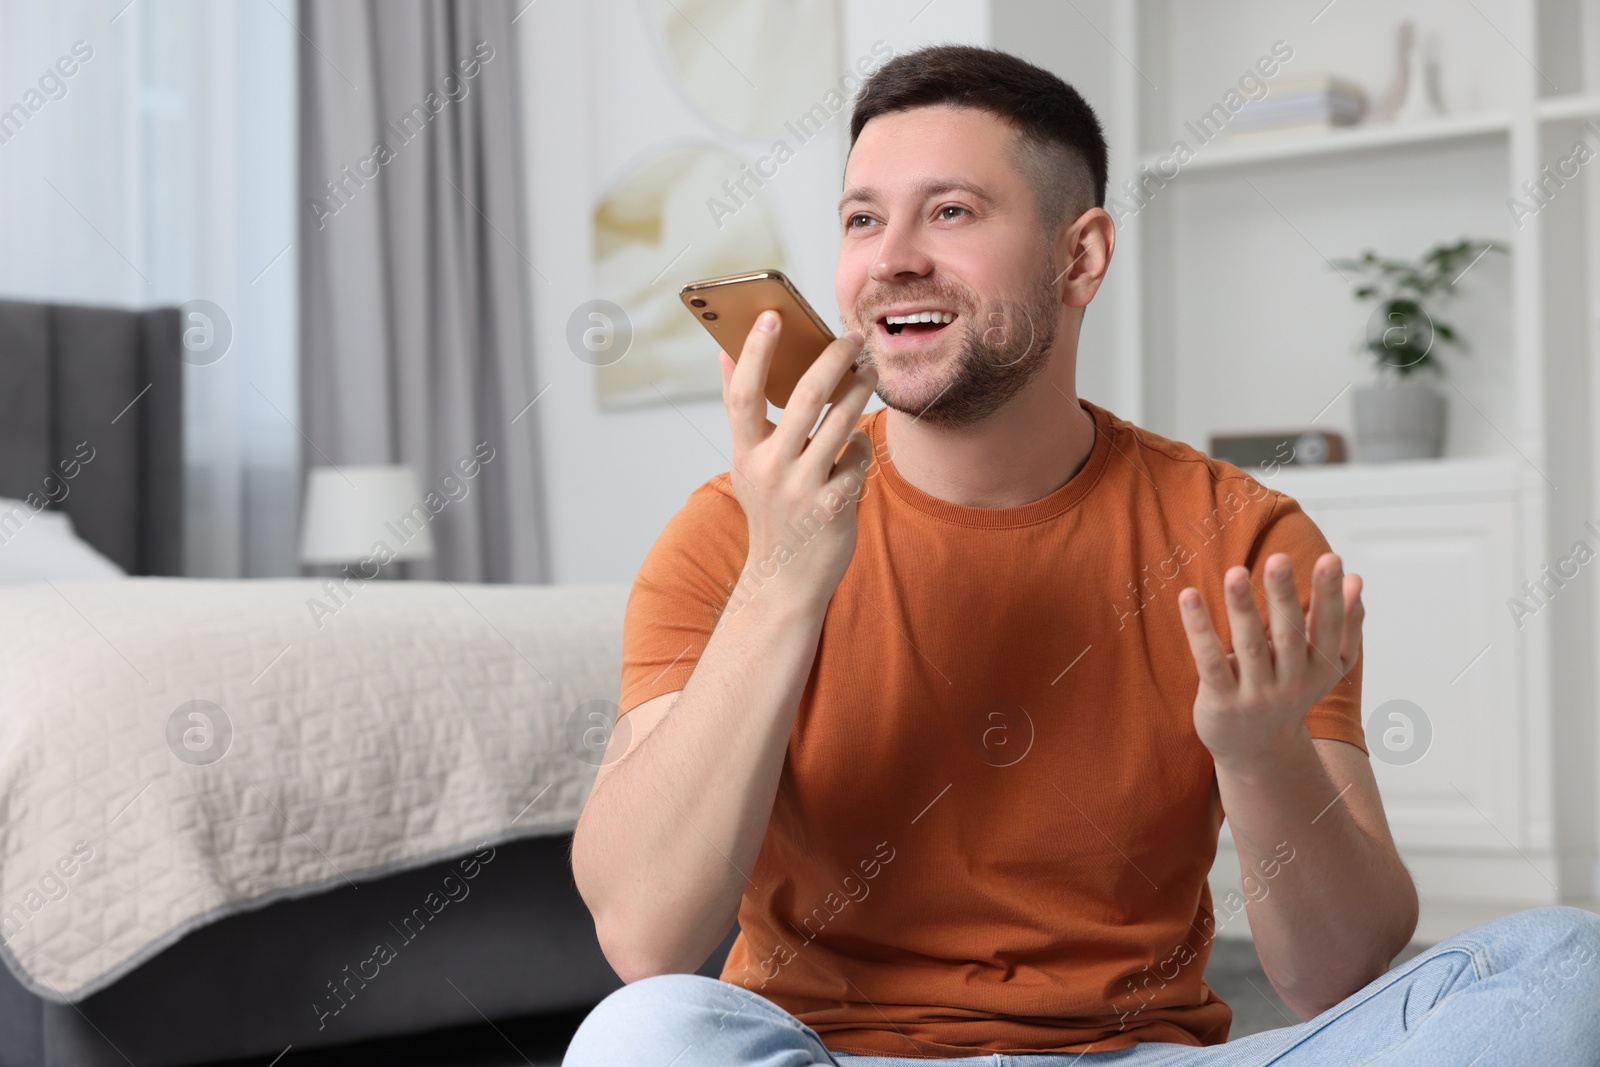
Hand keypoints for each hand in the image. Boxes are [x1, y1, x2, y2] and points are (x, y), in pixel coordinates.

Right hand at [719, 309, 878, 612]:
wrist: (786, 580)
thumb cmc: (772, 510)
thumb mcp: (747, 463)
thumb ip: (742, 412)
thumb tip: (726, 353)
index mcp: (744, 454)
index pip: (744, 394)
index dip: (756, 352)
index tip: (770, 315)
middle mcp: (769, 469)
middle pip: (806, 397)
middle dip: (833, 359)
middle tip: (852, 337)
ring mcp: (802, 489)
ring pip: (842, 422)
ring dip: (860, 391)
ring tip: (869, 372)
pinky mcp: (833, 507)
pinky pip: (858, 457)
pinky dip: (861, 449)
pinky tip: (856, 452)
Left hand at [1178, 552, 1362, 768]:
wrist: (1259, 752)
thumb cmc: (1289, 692)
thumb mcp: (1323, 665)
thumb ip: (1342, 623)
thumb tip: (1356, 579)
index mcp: (1320, 668)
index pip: (1328, 627)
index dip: (1330, 595)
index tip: (1331, 559)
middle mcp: (1290, 682)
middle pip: (1289, 635)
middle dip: (1285, 596)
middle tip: (1279, 558)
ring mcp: (1255, 694)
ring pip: (1249, 646)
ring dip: (1242, 608)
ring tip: (1235, 573)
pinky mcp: (1221, 701)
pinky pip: (1209, 661)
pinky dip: (1199, 629)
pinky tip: (1189, 597)